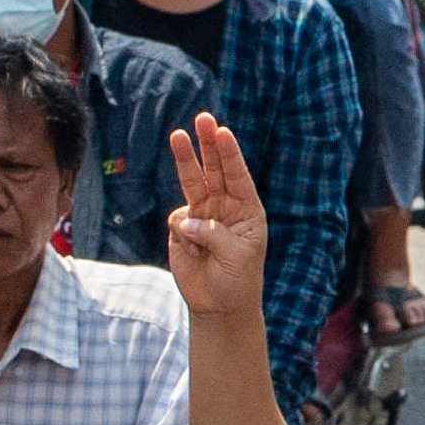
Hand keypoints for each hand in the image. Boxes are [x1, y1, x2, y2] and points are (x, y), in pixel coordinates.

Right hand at [163, 114, 272, 322]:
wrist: (219, 305)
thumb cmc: (237, 280)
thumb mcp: (237, 256)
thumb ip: (214, 234)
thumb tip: (186, 220)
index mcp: (247, 208)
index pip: (238, 175)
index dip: (230, 154)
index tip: (224, 132)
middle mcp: (224, 206)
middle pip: (215, 168)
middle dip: (208, 143)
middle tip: (203, 119)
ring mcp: (202, 214)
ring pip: (193, 181)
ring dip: (186, 159)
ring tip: (177, 135)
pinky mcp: (182, 227)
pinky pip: (178, 219)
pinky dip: (182, 232)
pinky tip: (191, 250)